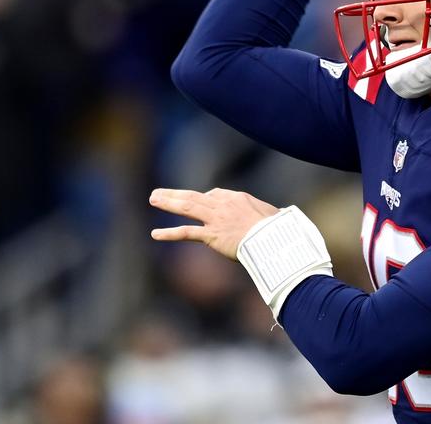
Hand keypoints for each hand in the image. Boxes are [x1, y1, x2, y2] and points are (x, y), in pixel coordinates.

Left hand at [149, 187, 280, 259]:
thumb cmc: (278, 229)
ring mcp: (215, 219)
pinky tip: (155, 234)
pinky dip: (169, 233)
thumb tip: (278, 214)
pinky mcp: (211, 234)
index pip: (215, 194)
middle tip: (157, 193)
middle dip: (175, 194)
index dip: (205, 199)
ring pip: (187, 207)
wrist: (273, 237)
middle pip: (194, 197)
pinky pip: (186, 232)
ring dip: (168, 202)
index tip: (197, 203)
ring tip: (153, 198)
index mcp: (237, 198)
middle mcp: (223, 204)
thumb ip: (266, 213)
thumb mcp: (273, 215)